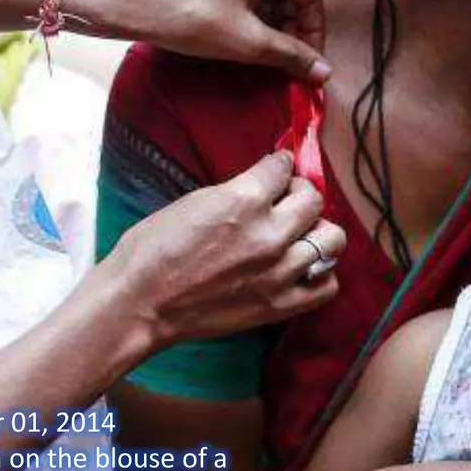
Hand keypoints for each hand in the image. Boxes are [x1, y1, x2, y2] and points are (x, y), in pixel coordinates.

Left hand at [89, 0, 329, 82]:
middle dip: (289, 23)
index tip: (310, 62)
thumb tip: (323, 73)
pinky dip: (245, 0)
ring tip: (259, 46)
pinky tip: (236, 26)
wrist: (119, 0)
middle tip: (285, 57)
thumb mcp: (246, 41)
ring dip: (267, 13)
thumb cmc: (182, 15)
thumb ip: (291, 55)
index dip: (313, 32)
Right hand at [100, 152, 341, 350]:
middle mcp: (269, 234)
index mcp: (243, 201)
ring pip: (331, 239)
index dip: (279, 165)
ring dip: (317, 232)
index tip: (277, 168)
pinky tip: (303, 268)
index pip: (283, 168)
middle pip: (314, 200)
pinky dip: (321, 274)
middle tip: (286, 200)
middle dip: (301, 193)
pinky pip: (327, 284)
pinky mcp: (279, 305)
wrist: (138, 304)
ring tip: (298, 235)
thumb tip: (264, 181)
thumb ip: (238, 191)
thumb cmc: (151, 251)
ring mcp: (278, 272)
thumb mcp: (194, 202)